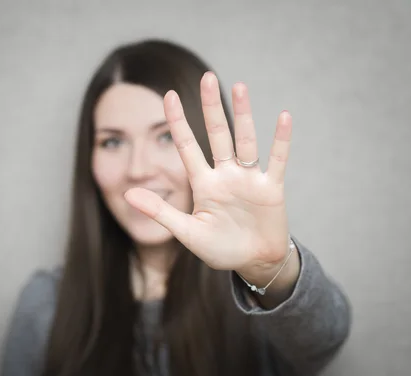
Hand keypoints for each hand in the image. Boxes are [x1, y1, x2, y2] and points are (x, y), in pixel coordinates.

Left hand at [125, 72, 292, 272]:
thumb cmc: (219, 248)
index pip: (187, 146)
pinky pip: (277, 160)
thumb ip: (160, 211)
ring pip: (245, 141)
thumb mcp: (187, 232)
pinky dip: (281, 141)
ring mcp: (248, 179)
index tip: (168, 95)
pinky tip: (283, 117)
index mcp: (203, 184)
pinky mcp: (270, 188)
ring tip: (239, 86)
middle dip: (211, 107)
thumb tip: (127, 194)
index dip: (178, 122)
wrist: (253, 263)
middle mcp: (225, 175)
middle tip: (207, 77)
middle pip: (217, 135)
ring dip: (243, 115)